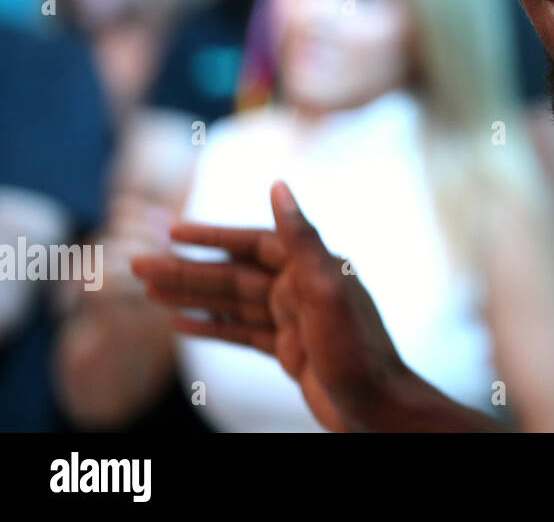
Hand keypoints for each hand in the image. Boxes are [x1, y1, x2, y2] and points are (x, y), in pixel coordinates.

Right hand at [131, 181, 412, 431]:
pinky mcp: (290, 351)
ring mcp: (295, 320)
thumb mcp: (326, 289)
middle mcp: (303, 288)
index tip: (173, 231)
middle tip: (139, 267)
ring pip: (234, 303)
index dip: (213, 237)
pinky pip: (243, 332)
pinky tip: (182, 324)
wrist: (376, 406)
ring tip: (149, 291)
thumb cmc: (356, 349)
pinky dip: (213, 327)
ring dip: (192, 296)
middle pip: (235, 274)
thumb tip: (279, 185)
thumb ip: (301, 237)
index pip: (254, 242)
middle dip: (188, 270)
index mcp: (312, 268)